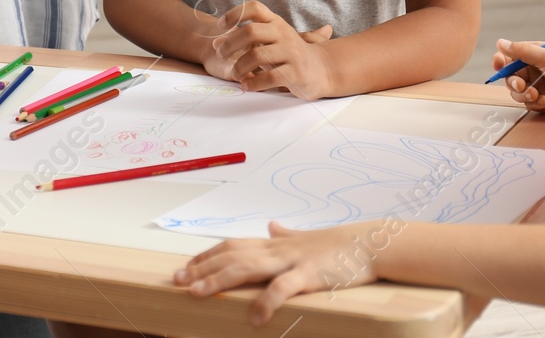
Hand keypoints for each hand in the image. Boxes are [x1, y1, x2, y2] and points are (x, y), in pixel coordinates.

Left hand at [175, 221, 377, 326]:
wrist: (367, 242)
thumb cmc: (336, 244)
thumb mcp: (304, 237)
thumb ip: (285, 234)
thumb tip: (271, 226)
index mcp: (273, 244)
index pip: (230, 246)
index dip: (205, 257)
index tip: (184, 268)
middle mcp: (276, 250)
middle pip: (230, 256)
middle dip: (201, 268)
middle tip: (176, 281)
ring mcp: (291, 261)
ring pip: (247, 268)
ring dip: (219, 280)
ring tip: (197, 293)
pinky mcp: (309, 275)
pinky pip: (283, 288)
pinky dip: (267, 302)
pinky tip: (255, 319)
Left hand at [210, 1, 336, 98]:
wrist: (322, 70)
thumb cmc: (288, 54)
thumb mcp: (269, 42)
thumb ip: (244, 40)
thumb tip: (215, 42)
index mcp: (276, 22)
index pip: (254, 8)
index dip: (234, 14)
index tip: (220, 26)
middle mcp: (284, 34)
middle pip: (251, 32)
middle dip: (230, 44)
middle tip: (221, 55)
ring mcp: (291, 53)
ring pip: (257, 56)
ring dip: (240, 67)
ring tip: (235, 74)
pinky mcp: (296, 73)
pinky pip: (270, 77)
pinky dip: (254, 83)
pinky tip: (247, 86)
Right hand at [494, 37, 544, 120]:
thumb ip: (523, 51)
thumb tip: (500, 42)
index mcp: (534, 56)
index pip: (510, 56)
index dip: (501, 60)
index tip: (498, 64)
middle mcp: (534, 71)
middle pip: (510, 76)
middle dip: (512, 81)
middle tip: (520, 85)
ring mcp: (538, 87)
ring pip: (516, 92)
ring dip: (522, 94)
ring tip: (535, 94)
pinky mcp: (542, 102)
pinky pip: (527, 104)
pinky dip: (533, 103)